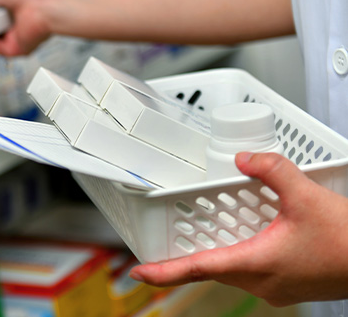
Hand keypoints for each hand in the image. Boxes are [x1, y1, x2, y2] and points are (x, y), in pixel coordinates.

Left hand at [129, 152, 347, 306]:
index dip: (165, 272)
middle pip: (214, 268)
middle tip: (164, 247)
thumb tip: (245, 158)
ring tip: (205, 233)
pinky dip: (244, 253)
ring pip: (235, 269)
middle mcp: (261, 282)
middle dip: (189, 258)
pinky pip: (256, 270)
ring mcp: (277, 288)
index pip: (198, 269)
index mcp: (256, 264)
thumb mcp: (306, 195)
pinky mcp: (291, 285)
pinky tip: (252, 235)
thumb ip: (272, 171)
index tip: (139, 272)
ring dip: (220, 253)